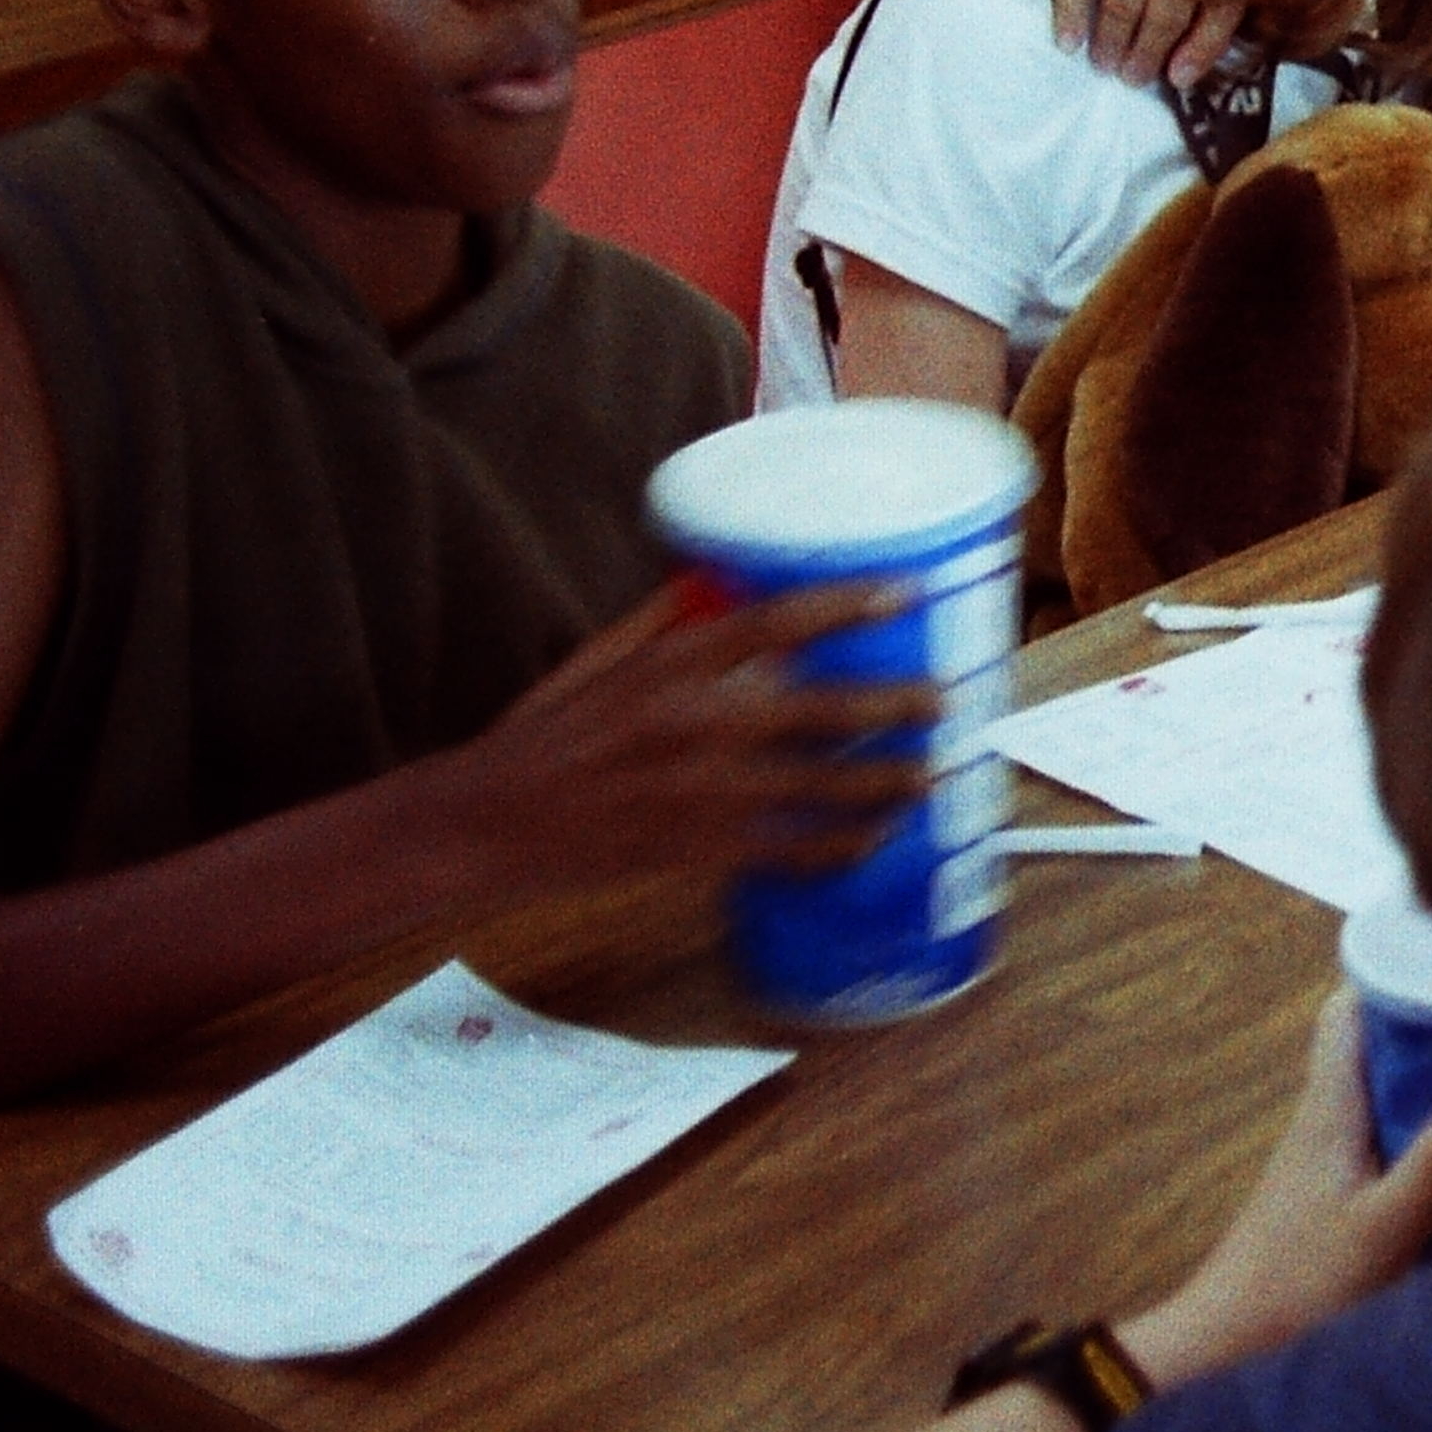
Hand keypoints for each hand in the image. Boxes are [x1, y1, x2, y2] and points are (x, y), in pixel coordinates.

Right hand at [421, 579, 938, 890]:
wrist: (488, 823)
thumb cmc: (543, 737)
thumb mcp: (598, 663)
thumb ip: (664, 624)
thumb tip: (719, 582)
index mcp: (669, 664)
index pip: (777, 622)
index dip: (847, 605)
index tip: (902, 595)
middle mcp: (696, 721)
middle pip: (823, 707)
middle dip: (895, 704)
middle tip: (943, 702)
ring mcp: (703, 789)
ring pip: (823, 784)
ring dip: (886, 781)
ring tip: (927, 776)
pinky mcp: (700, 848)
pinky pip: (793, 849)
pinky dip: (839, 848)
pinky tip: (870, 843)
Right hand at [1046, 0, 1244, 88]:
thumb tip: (1237, 29)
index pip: (1218, 8)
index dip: (1199, 50)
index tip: (1178, 80)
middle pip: (1165, 12)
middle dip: (1147, 53)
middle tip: (1131, 79)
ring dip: (1112, 40)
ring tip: (1103, 65)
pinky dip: (1070, 11)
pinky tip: (1067, 40)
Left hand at [1131, 995, 1431, 1384]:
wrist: (1227, 1357)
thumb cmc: (1294, 1291)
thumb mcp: (1382, 1229)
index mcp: (1331, 1109)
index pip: (1355, 1008)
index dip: (1407, 982)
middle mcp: (1329, 1125)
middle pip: (1391, 1052)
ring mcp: (1333, 1167)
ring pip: (1400, 1106)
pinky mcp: (1342, 1207)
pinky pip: (1402, 1156)